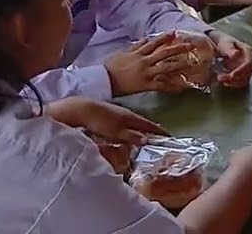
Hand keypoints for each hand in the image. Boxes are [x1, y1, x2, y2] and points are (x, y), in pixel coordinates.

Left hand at [44, 97, 165, 145]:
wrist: (82, 109)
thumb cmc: (101, 122)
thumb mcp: (117, 132)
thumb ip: (132, 136)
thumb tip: (147, 141)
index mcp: (131, 117)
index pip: (149, 124)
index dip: (159, 131)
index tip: (168, 136)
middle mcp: (126, 113)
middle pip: (142, 122)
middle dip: (152, 129)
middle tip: (159, 136)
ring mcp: (117, 113)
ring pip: (133, 121)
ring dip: (141, 128)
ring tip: (145, 135)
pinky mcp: (109, 115)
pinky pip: (125, 122)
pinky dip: (130, 127)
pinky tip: (127, 131)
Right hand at [104, 32, 194, 95]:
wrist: (103, 80)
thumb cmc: (110, 67)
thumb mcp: (122, 53)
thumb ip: (135, 46)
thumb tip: (145, 39)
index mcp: (138, 53)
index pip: (154, 43)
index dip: (165, 37)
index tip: (175, 33)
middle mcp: (144, 61)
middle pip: (164, 53)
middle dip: (177, 48)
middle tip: (190, 46)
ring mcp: (146, 73)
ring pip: (166, 67)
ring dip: (179, 64)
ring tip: (191, 63)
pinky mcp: (145, 85)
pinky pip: (161, 85)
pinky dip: (172, 86)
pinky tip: (181, 87)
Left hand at [211, 32, 251, 86]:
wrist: (222, 47)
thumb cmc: (225, 44)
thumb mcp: (225, 44)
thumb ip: (229, 49)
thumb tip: (235, 54)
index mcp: (249, 52)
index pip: (249, 63)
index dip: (241, 70)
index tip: (232, 76)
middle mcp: (251, 62)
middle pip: (247, 73)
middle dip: (235, 78)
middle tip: (222, 79)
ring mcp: (247, 69)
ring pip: (244, 80)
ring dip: (232, 82)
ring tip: (220, 79)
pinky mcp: (242, 75)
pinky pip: (240, 82)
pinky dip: (232, 83)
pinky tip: (223, 81)